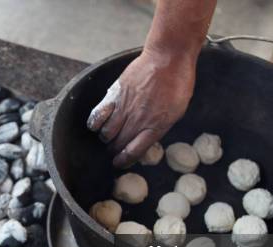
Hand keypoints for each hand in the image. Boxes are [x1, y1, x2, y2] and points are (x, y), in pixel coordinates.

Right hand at [87, 49, 196, 167]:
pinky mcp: (115, 95)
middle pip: (118, 144)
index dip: (124, 161)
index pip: (134, 152)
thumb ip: (160, 126)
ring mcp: (124, 108)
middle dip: (114, 151)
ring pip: (107, 133)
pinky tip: (97, 125)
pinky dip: (95, 124)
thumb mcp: (177, 111)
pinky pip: (98, 116)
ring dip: (106, 138)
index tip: (119, 163)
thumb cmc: (177, 83)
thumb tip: (147, 137)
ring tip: (108, 136)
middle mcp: (137, 120)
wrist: (168, 57)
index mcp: (155, 127)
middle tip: (113, 150)